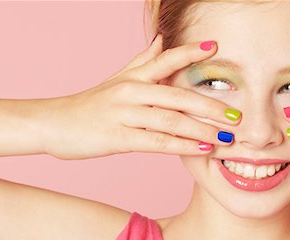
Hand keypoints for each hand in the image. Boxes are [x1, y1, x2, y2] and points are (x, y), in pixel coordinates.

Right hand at [44, 35, 241, 159]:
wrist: (53, 124)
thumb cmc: (89, 104)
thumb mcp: (116, 79)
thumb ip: (142, 61)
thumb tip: (162, 39)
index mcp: (132, 77)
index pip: (165, 59)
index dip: (190, 52)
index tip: (216, 48)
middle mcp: (130, 91)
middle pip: (177, 95)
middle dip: (209, 106)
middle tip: (236, 116)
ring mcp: (123, 114)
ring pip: (170, 120)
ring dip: (201, 129)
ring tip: (225, 137)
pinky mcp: (117, 138)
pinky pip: (156, 142)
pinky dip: (181, 145)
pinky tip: (201, 149)